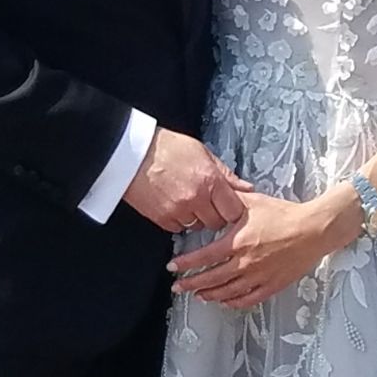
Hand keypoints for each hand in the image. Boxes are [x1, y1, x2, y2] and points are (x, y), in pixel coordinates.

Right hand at [123, 127, 251, 232]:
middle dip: (216, 214)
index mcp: (210, 180)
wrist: (131, 153)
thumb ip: (225, 173)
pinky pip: (178, 229)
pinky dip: (180, 220)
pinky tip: (175, 204)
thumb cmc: (165, 148)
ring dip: (197, 218)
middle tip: (209, 202)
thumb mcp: (202, 152)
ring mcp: (178, 211)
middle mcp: (196, 199)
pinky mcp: (162, 218)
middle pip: (217, 222)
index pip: (234, 210)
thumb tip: (245, 187)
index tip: (229, 205)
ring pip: (198, 227)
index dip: (233, 209)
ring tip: (189, 200)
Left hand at [170, 189, 359, 311]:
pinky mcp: (272, 285)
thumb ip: (230, 201)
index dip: (186, 264)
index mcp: (237, 242)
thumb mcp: (253, 203)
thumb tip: (212, 194)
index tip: (172, 268)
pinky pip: (248, 299)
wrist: (313, 230)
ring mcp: (258, 277)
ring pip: (227, 292)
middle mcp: (244, 263)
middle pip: (211, 279)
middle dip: (191, 284)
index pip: (204, 257)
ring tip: (199, 295)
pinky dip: (234, 303)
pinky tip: (226, 302)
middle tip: (178, 287)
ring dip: (210, 295)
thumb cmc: (284, 214)